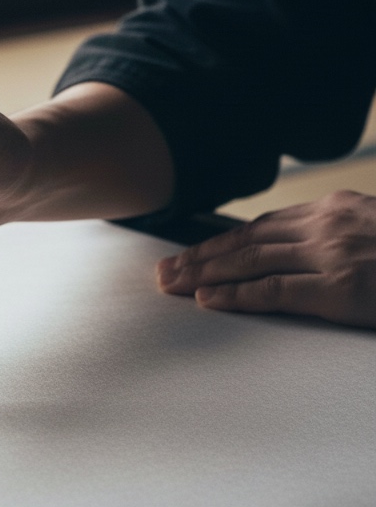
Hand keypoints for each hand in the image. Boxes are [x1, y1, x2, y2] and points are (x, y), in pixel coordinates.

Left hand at [157, 190, 375, 327]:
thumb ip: (341, 234)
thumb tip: (305, 252)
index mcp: (337, 207)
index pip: (265, 225)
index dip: (223, 241)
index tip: (194, 253)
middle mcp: (327, 224)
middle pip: (248, 239)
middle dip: (201, 256)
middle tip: (165, 268)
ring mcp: (332, 254)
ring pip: (250, 260)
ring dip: (203, 273)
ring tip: (172, 283)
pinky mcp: (341, 288)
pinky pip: (273, 290)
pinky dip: (235, 294)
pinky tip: (206, 299)